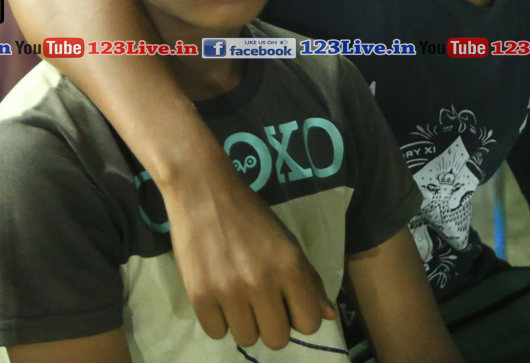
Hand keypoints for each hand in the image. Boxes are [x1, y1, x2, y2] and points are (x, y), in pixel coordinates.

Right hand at [160, 163, 337, 349]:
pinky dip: (219, 320)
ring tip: (238, 299)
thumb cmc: (250, 214)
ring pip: (247, 339)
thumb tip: (330, 316)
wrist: (203, 190)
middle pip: (278, 339)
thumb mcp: (288, 241)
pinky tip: (218, 296)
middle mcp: (263, 282)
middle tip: (261, 303)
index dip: (300, 317)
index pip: (309, 323)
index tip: (288, 305)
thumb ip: (310, 280)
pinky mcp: (199, 295)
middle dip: (272, 324)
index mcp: (291, 266)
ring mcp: (229, 291)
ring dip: (245, 324)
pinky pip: (216, 332)